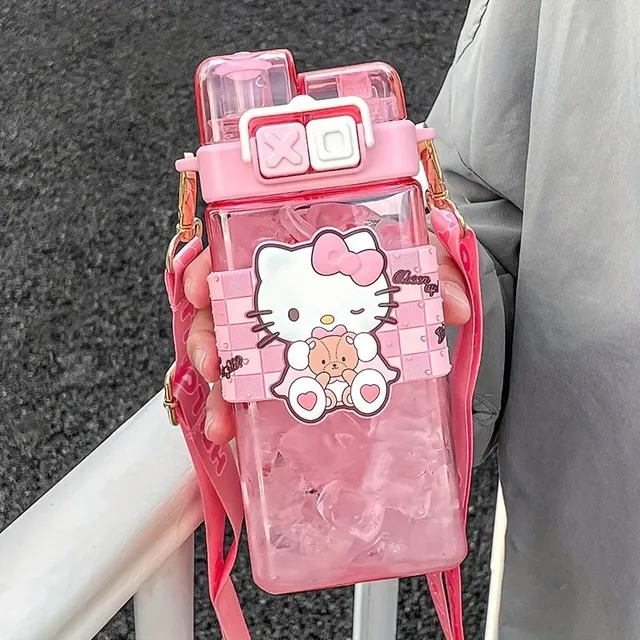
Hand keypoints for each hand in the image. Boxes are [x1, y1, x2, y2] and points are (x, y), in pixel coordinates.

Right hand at [183, 238, 470, 443]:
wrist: (411, 300)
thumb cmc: (402, 270)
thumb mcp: (416, 260)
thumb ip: (433, 270)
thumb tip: (451, 307)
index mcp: (297, 252)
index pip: (235, 248)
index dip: (209, 264)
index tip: (201, 286)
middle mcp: (276, 292)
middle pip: (219, 306)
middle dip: (204, 332)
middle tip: (211, 358)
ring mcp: (275, 331)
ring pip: (225, 348)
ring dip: (216, 380)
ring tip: (222, 410)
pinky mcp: (283, 365)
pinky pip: (245, 381)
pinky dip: (233, 405)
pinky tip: (232, 428)